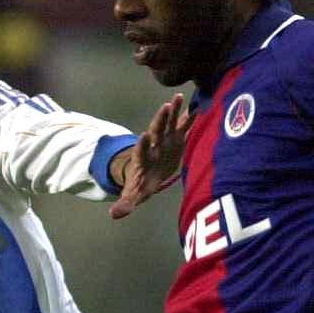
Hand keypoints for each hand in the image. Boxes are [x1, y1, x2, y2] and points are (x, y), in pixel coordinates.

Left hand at [109, 94, 190, 220]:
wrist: (148, 175)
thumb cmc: (140, 186)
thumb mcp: (133, 196)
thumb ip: (125, 204)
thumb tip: (114, 215)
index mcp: (142, 159)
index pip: (141, 151)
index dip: (142, 144)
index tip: (143, 136)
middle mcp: (153, 146)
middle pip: (155, 131)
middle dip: (160, 120)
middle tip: (165, 107)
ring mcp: (165, 140)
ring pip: (169, 123)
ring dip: (174, 110)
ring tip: (179, 97)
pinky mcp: (177, 139)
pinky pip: (184, 126)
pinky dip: (190, 117)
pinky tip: (199, 105)